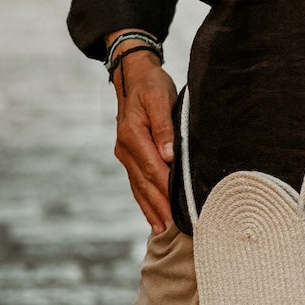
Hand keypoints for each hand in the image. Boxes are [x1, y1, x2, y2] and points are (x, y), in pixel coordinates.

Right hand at [111, 47, 177, 234]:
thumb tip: (169, 155)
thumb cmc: (151, 85)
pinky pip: (136, 181)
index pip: (152, 168)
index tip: (179, 206)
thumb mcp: (160, 98)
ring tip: (163, 228)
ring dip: (150, 208)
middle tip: (173, 227)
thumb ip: (164, 127)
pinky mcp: (129, 154)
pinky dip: (143, 199)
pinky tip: (152, 213)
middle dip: (159, 206)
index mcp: (133, 135)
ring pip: (138, 186)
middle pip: (144, 182)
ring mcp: (125, 153)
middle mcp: (125, 148)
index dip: (166, 189)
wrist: (133, 76)